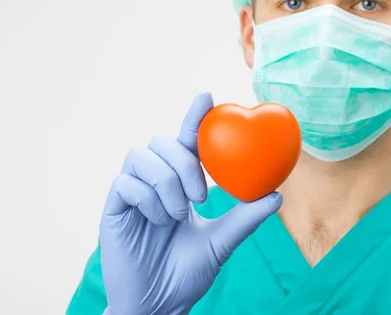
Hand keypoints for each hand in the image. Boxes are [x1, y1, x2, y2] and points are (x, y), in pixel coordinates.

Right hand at [99, 93, 282, 314]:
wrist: (159, 303)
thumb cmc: (187, 272)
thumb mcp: (221, 242)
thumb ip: (245, 218)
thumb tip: (277, 195)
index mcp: (179, 184)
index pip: (186, 142)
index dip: (194, 117)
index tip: (207, 96)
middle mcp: (154, 181)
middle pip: (160, 142)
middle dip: (183, 163)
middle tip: (200, 195)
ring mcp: (132, 192)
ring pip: (141, 156)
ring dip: (166, 182)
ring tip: (178, 214)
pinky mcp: (113, 207)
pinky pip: (125, 183)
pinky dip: (147, 198)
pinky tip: (157, 220)